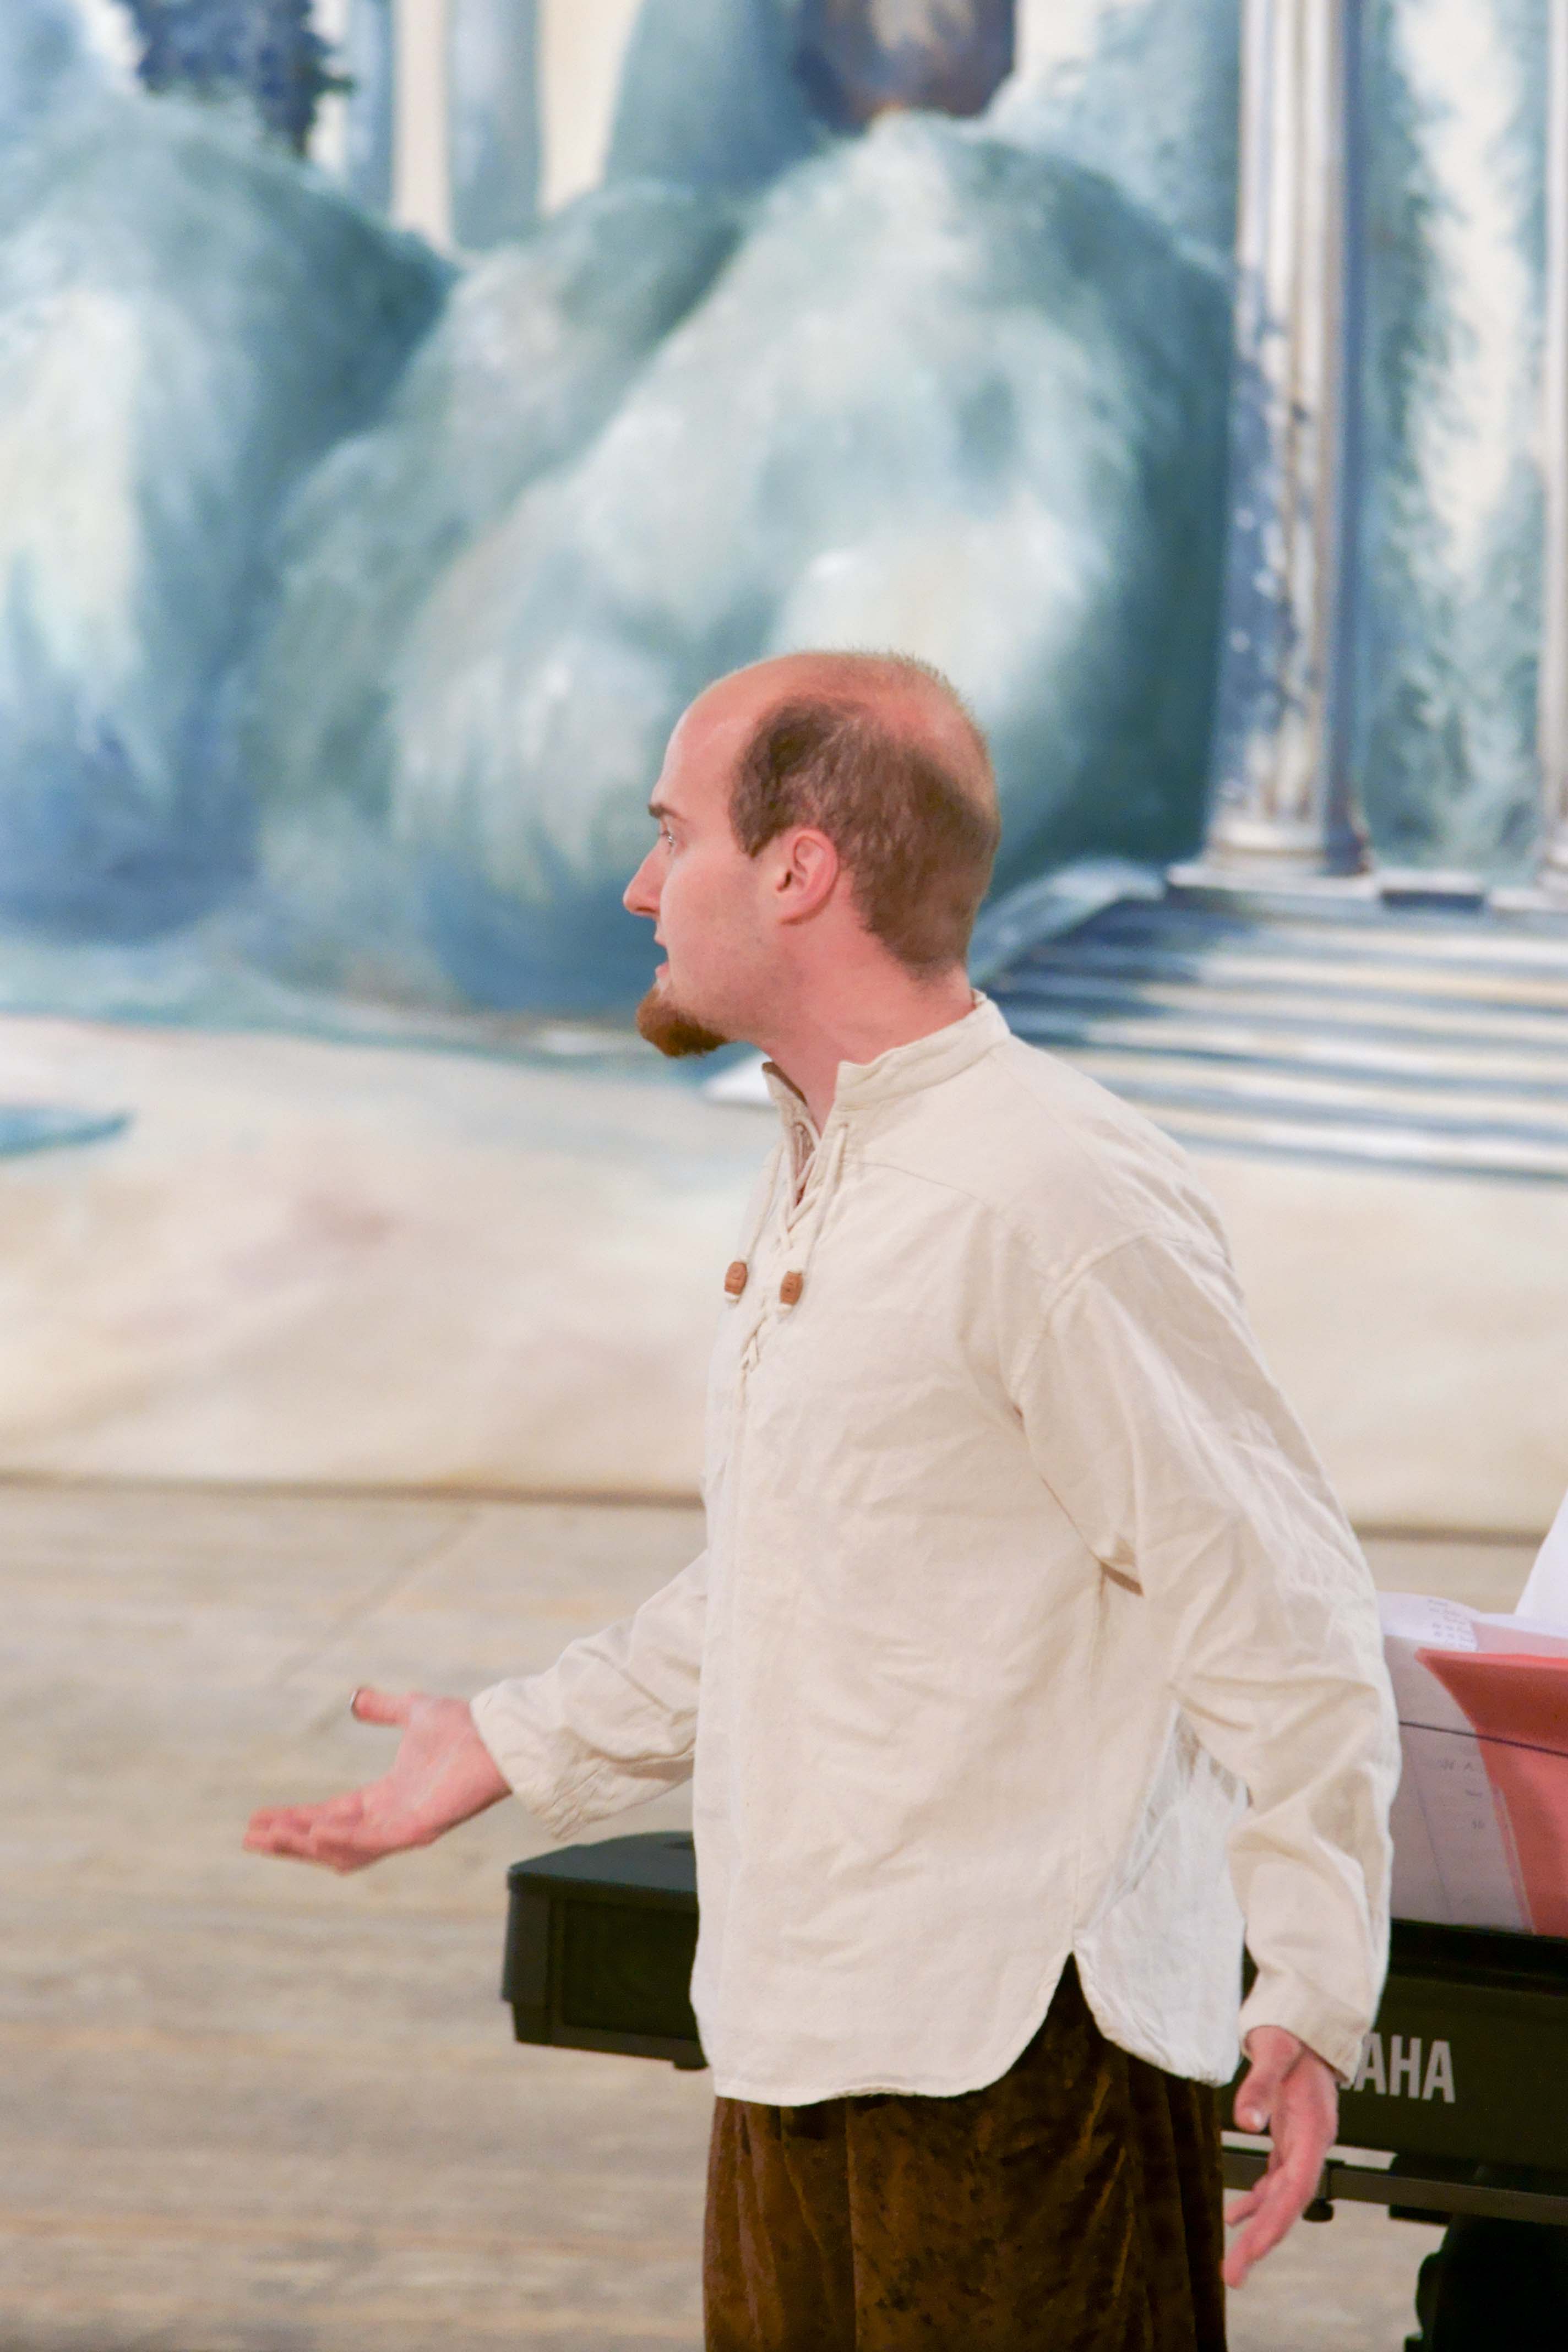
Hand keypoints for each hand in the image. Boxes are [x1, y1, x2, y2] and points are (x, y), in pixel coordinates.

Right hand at [243, 1688, 509, 1871]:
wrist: (497, 1732)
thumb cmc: (463, 1726)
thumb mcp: (412, 1711)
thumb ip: (384, 1708)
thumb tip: (356, 1698)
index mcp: (387, 1796)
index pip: (331, 1814)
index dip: (295, 1818)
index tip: (259, 1818)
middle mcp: (391, 1818)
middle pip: (329, 1837)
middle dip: (289, 1838)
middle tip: (251, 1837)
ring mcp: (404, 1827)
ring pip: (343, 1847)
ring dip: (305, 1844)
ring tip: (269, 1838)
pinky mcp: (418, 1829)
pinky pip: (372, 1842)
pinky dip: (341, 1839)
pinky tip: (312, 1832)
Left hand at [1222, 2027, 1338, 2287]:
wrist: (1307, 2020)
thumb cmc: (1292, 2032)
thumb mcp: (1274, 2050)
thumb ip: (1259, 2085)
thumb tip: (1245, 2122)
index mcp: (1315, 2128)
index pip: (1298, 2186)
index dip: (1276, 2220)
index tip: (1251, 2249)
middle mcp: (1313, 2143)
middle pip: (1290, 2203)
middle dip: (1263, 2241)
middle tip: (1233, 2277)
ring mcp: (1303, 2143)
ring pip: (1282, 2197)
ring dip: (1259, 2229)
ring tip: (1233, 2265)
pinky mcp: (1291, 2138)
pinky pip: (1276, 2180)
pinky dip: (1257, 2200)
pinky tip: (1236, 2217)